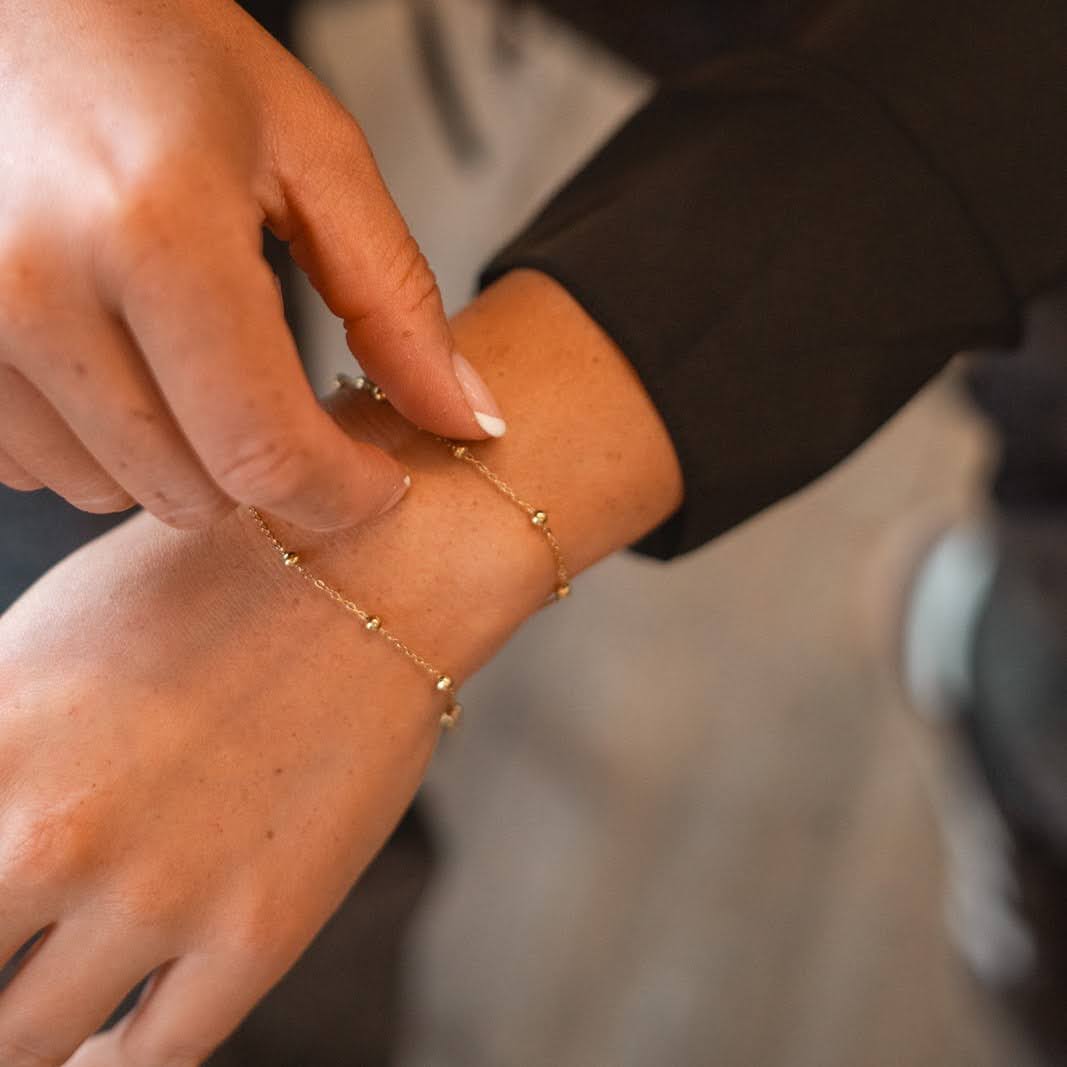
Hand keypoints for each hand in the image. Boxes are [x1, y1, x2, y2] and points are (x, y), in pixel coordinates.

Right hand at [0, 0, 502, 531]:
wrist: (7, 1)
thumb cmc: (158, 49)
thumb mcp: (310, 152)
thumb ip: (395, 301)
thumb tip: (469, 421)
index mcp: (156, 230)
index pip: (264, 449)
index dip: (340, 495)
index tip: (378, 484)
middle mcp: (35, 287)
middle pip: (190, 491)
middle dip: (264, 474)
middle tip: (292, 408)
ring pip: (110, 491)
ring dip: (178, 456)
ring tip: (193, 362)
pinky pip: (32, 465)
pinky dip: (98, 440)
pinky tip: (120, 363)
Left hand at [0, 270, 682, 1065]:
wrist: (379, 573)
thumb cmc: (222, 579)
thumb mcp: (56, 627)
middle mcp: (52, 832)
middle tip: (14, 941)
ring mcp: (158, 895)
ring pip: (26, 1043)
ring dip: (26, 1029)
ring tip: (42, 995)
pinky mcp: (255, 934)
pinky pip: (146, 1063)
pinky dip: (108, 1064)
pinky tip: (106, 1039)